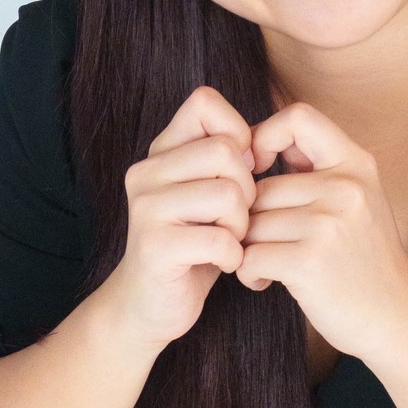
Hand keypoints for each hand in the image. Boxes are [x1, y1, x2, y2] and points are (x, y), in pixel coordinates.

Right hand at [108, 87, 257, 350]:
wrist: (150, 305)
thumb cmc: (194, 243)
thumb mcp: (208, 191)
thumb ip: (227, 158)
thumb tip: (261, 142)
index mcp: (161, 151)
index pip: (204, 102)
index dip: (238, 131)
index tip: (244, 168)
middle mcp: (146, 172)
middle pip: (225, 150)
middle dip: (248, 186)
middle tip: (237, 217)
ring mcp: (146, 208)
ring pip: (228, 194)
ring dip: (242, 224)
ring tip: (230, 240)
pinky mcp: (155, 246)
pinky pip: (221, 239)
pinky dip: (234, 255)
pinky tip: (223, 263)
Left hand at [236, 101, 407, 364]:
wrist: (397, 320)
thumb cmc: (366, 261)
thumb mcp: (358, 200)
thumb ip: (317, 169)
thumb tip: (257, 143)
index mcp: (357, 164)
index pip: (298, 116)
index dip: (265, 135)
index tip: (256, 169)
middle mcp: (345, 188)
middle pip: (261, 186)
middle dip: (252, 218)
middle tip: (264, 244)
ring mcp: (328, 224)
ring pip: (251, 222)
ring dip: (248, 248)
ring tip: (266, 266)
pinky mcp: (309, 262)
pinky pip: (249, 255)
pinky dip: (248, 273)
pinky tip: (264, 283)